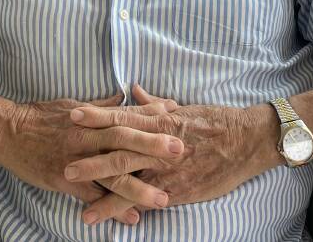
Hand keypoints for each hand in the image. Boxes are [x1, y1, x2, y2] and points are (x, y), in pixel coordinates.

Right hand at [0, 91, 184, 224]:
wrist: (8, 132)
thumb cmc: (40, 116)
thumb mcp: (72, 104)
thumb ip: (101, 105)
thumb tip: (125, 96)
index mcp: (90, 117)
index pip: (125, 114)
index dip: (150, 114)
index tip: (175, 114)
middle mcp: (86, 137)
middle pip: (124, 140)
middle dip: (152, 145)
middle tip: (180, 150)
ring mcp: (76, 160)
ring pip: (111, 173)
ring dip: (138, 186)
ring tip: (162, 198)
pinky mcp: (64, 180)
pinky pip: (92, 196)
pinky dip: (112, 207)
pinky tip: (131, 217)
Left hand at [67, 88, 275, 223]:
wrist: (247, 141)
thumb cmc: (215, 122)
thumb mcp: (184, 108)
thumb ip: (155, 104)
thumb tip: (134, 91)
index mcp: (160, 121)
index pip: (121, 117)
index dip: (96, 116)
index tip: (73, 115)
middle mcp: (160, 146)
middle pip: (119, 153)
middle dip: (91, 162)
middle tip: (66, 168)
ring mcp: (168, 170)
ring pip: (131, 184)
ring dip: (105, 197)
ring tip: (82, 210)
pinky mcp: (178, 190)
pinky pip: (149, 202)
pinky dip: (131, 211)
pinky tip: (116, 221)